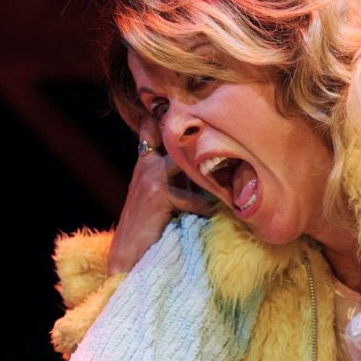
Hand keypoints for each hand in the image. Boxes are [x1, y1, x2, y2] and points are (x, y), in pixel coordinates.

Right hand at [107, 121, 215, 274]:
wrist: (126, 254)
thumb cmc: (147, 226)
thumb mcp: (157, 195)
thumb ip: (174, 178)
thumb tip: (205, 169)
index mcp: (144, 162)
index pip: (150, 128)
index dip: (165, 115)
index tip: (188, 106)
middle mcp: (146, 164)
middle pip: (172, 136)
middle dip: (197, 133)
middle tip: (225, 131)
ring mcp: (151, 177)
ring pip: (187, 163)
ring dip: (210, 171)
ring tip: (233, 173)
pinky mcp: (159, 194)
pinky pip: (193, 198)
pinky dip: (206, 207)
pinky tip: (215, 214)